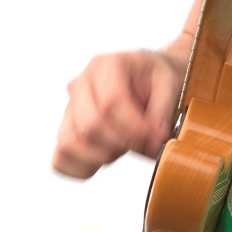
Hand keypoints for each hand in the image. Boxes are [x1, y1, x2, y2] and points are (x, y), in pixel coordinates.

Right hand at [52, 47, 186, 178]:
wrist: (149, 78)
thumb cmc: (158, 80)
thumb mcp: (171, 83)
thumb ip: (163, 111)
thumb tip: (154, 141)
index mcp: (107, 65)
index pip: (110, 103)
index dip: (134, 128)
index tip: (156, 140)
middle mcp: (82, 83)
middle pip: (89, 125)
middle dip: (121, 144)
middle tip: (145, 146)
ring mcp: (69, 107)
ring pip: (70, 142)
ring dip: (101, 156)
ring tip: (125, 148)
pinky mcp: (66, 130)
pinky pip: (60, 158)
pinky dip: (80, 167)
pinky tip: (105, 160)